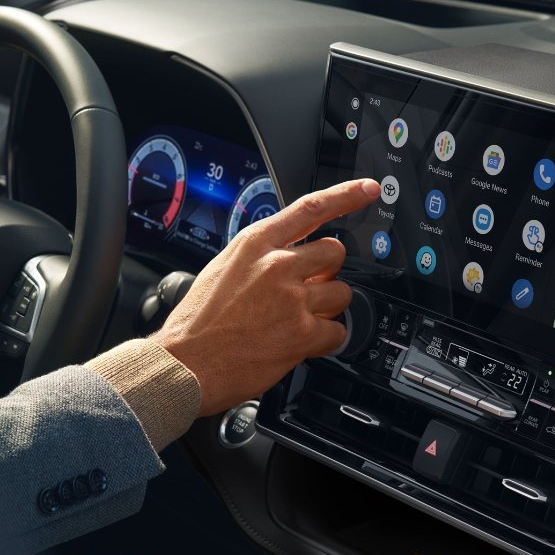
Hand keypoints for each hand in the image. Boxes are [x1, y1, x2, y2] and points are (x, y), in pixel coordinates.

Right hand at [154, 178, 379, 415]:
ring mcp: (292, 299)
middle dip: (328, 272)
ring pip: (341, 293)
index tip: (369, 189)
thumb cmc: (197, 324)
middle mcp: (277, 266)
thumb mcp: (223, 270)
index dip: (347, 195)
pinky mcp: (302, 333)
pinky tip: (302, 342)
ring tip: (299, 320)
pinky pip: (338, 331)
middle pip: (334, 253)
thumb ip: (259, 257)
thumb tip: (289, 257)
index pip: (311, 208)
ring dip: (328, 307)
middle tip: (310, 289)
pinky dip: (326, 339)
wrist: (185, 364)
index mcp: (255, 244)